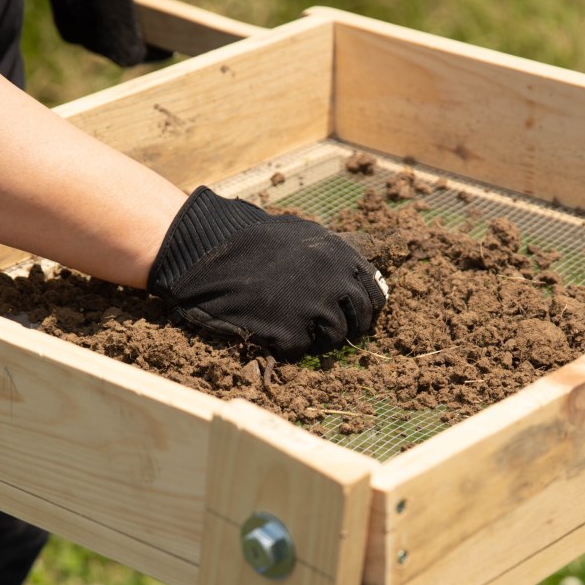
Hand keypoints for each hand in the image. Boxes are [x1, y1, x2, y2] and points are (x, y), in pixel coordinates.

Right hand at [147, 187, 388, 360]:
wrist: (210, 251)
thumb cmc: (252, 239)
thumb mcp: (302, 234)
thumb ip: (331, 254)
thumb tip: (356, 275)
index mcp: (341, 257)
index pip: (374, 293)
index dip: (362, 306)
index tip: (350, 312)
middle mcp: (335, 283)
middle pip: (359, 320)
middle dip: (345, 325)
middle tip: (323, 327)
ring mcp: (314, 310)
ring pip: (334, 339)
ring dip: (318, 338)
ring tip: (293, 326)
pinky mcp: (291, 333)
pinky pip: (302, 350)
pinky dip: (289, 345)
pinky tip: (272, 331)